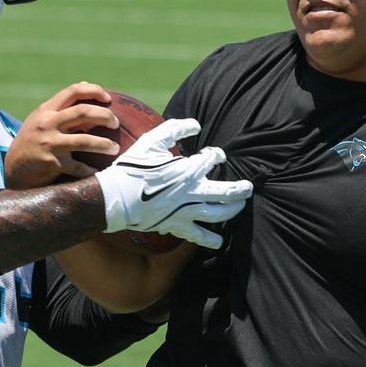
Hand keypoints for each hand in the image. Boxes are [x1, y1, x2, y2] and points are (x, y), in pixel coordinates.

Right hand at [4, 82, 119, 188]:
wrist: (13, 169)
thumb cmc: (32, 141)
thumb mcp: (41, 120)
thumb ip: (61, 107)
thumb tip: (86, 85)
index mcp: (46, 110)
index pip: (73, 91)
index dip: (94, 91)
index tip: (108, 98)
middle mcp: (47, 124)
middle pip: (83, 112)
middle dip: (105, 116)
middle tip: (115, 123)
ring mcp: (49, 143)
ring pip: (84, 140)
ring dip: (104, 144)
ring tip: (115, 148)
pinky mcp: (51, 163)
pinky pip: (78, 167)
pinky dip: (91, 171)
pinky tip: (99, 172)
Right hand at [95, 119, 252, 248]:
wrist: (116, 198)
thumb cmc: (133, 168)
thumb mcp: (152, 141)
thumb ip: (175, 129)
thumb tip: (196, 124)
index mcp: (188, 170)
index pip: (212, 160)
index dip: (216, 155)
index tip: (215, 155)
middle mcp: (192, 192)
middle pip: (225, 192)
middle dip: (240, 189)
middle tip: (248, 187)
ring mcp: (186, 211)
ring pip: (218, 213)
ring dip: (233, 210)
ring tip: (240, 206)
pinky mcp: (176, 225)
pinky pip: (197, 235)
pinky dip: (210, 239)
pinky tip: (219, 242)